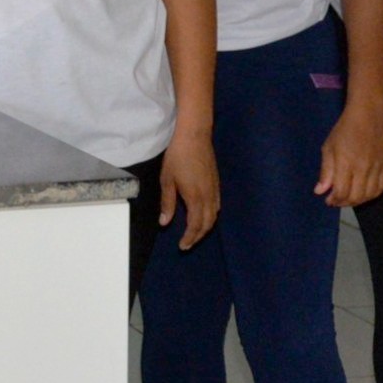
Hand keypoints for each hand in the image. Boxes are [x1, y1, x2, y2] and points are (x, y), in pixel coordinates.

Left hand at [160, 127, 219, 249]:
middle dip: (198, 236)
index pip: (196, 225)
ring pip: (214, 215)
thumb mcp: (167, 180)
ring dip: (206, 227)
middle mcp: (208, 196)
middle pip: (208, 223)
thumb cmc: (177, 157)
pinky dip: (211, 216)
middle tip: (188, 244)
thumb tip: (165, 223)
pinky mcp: (217, 183)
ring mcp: (215, 189)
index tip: (182, 246)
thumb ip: (167, 203)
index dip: (190, 238)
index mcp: (195, 197)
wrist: (194, 136)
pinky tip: (204, 216)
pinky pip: (217, 205)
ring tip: (195, 233)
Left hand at [315, 105, 382, 208]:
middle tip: (337, 201)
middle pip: (356, 196)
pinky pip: (382, 187)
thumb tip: (320, 191)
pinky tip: (364, 193)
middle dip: (344, 203)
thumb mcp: (328, 148)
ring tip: (349, 198)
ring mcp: (377, 167)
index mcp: (346, 162)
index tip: (328, 200)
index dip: (334, 200)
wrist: (367, 116)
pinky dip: (373, 194)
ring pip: (369, 195)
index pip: (341, 191)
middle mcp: (363, 167)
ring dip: (358, 201)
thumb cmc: (344, 130)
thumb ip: (325, 171)